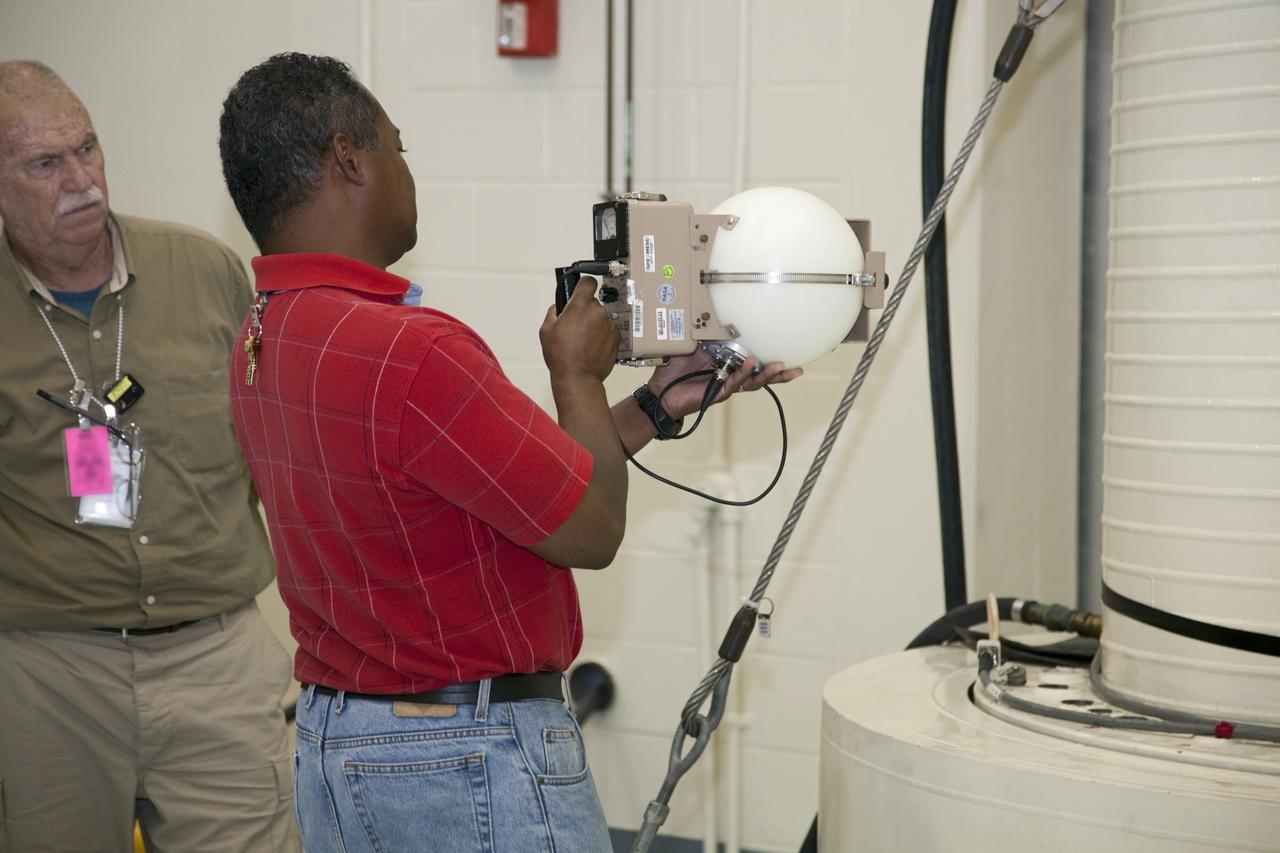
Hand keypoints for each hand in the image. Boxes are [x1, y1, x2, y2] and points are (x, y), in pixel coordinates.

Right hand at [540, 276, 619, 383]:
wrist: (578, 377)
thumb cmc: (561, 355)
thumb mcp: (546, 330)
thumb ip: (554, 312)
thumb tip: (559, 307)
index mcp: (580, 306)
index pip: (588, 282)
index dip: (583, 285)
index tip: (580, 290)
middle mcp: (598, 312)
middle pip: (593, 302)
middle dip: (585, 310)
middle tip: (575, 325)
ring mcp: (609, 325)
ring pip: (601, 317)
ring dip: (594, 324)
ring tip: (583, 340)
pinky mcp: (616, 337)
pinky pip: (608, 330)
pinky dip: (601, 335)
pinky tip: (591, 347)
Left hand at [646, 350, 802, 419]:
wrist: (660, 393)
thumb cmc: (674, 372)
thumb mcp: (692, 346)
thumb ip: (704, 335)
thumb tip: (712, 314)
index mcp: (727, 364)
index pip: (752, 359)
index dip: (767, 356)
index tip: (785, 348)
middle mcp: (730, 375)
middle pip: (760, 375)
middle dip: (779, 373)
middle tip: (798, 368)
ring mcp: (726, 385)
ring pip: (753, 382)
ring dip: (767, 374)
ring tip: (781, 366)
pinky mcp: (718, 392)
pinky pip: (735, 382)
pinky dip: (744, 373)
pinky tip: (752, 363)